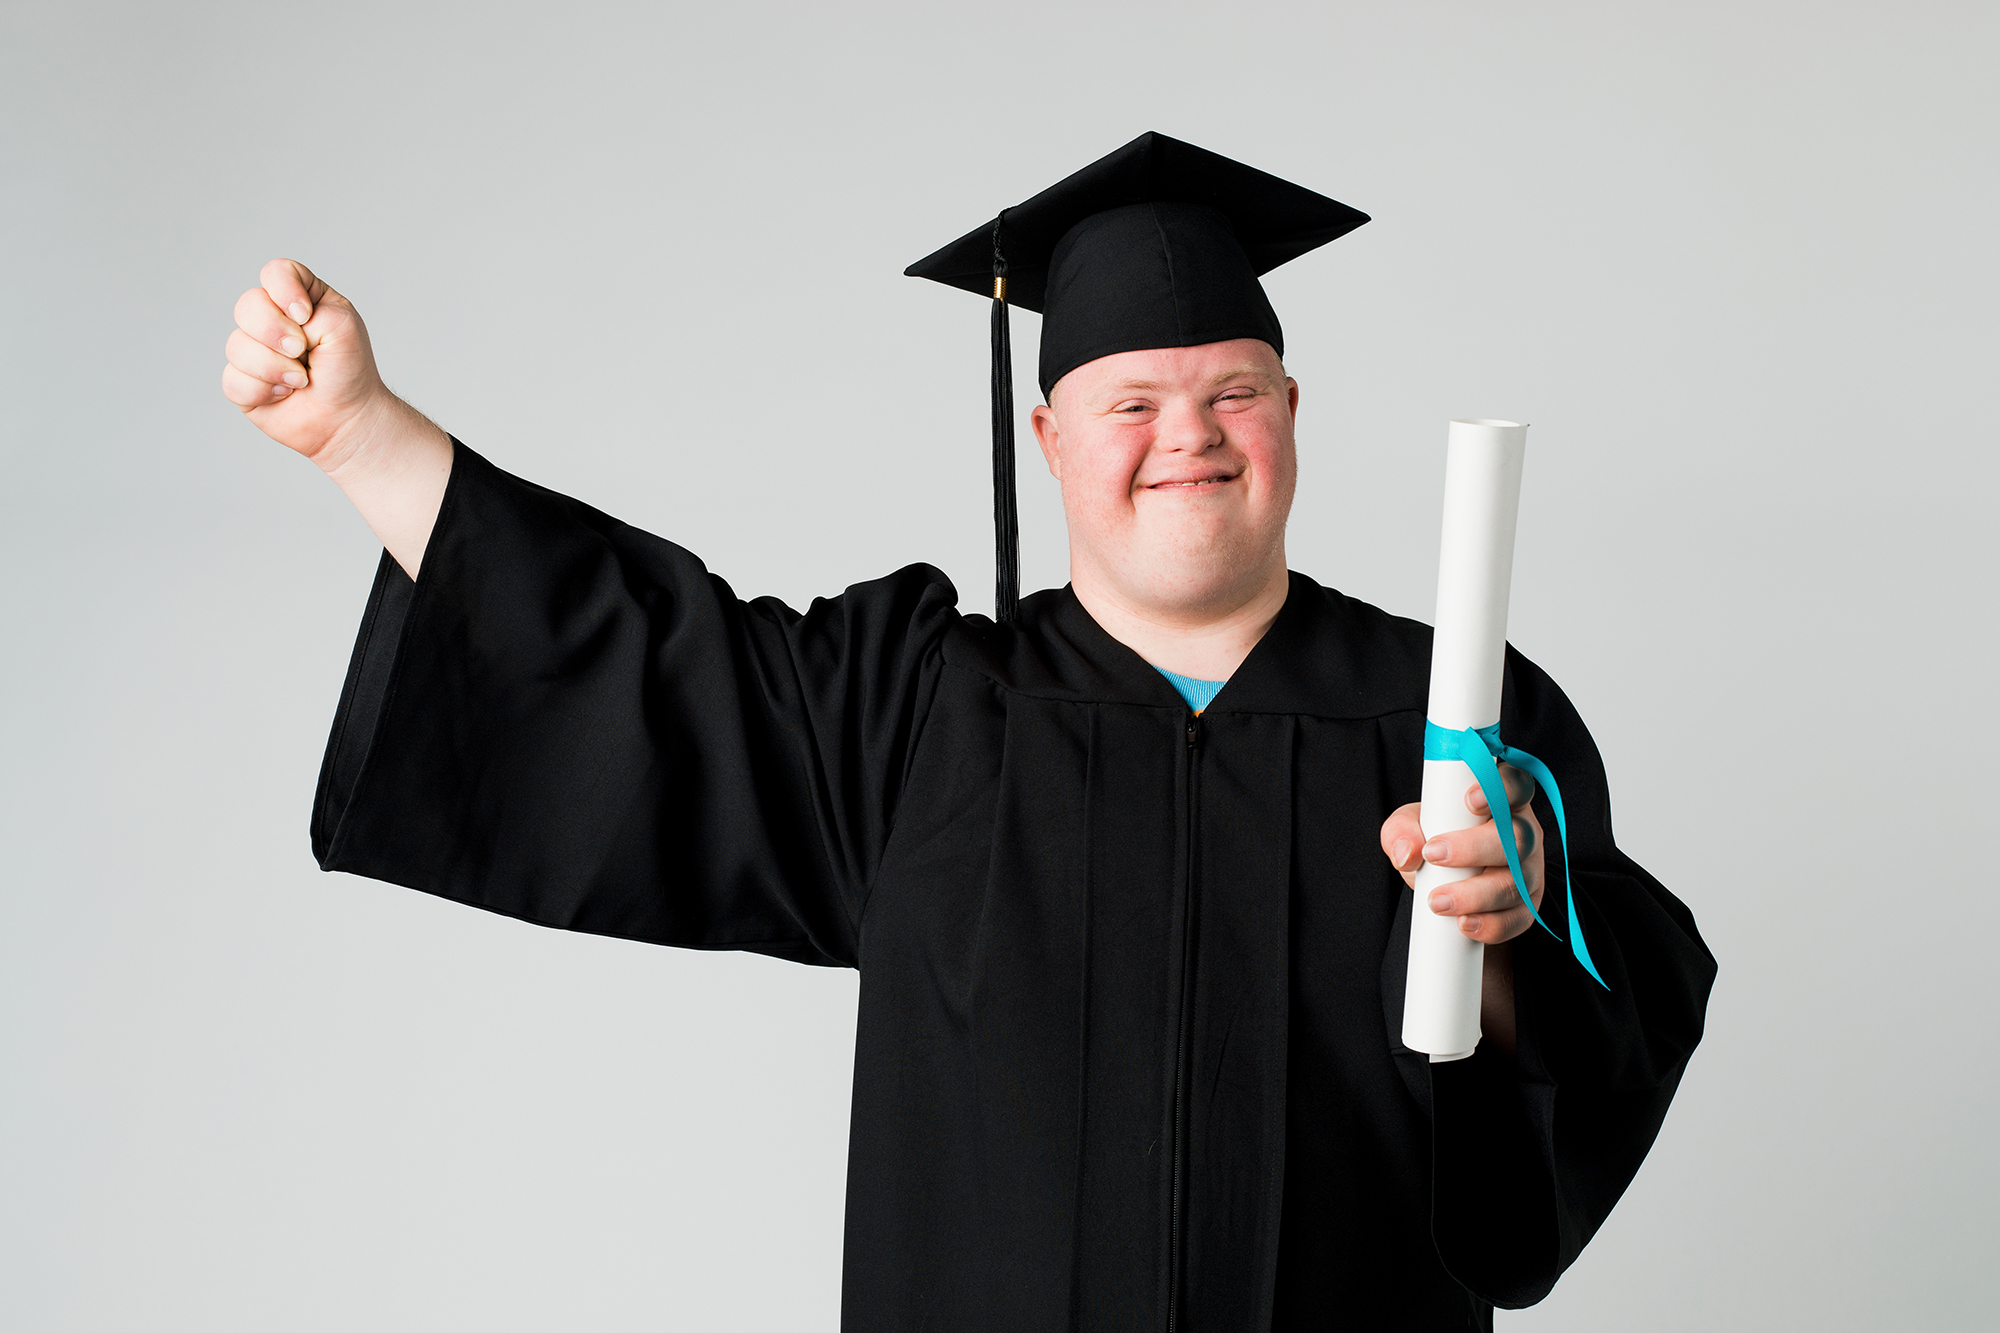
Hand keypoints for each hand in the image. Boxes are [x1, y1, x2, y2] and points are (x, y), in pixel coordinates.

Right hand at [221, 258, 395, 471]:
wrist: (348, 419)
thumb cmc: (349, 371)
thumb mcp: (344, 326)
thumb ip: (312, 307)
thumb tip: (277, 325)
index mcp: (299, 299)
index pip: (275, 272)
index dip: (284, 290)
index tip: (306, 315)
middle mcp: (271, 320)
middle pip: (248, 305)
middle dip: (276, 332)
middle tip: (302, 352)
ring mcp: (253, 350)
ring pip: (237, 346)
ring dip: (275, 368)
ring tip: (301, 380)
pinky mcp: (242, 382)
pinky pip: (234, 379)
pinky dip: (264, 391)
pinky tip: (284, 395)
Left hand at [1380, 764, 1544, 945]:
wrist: (1443, 885)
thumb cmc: (1433, 841)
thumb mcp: (1410, 827)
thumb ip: (1401, 831)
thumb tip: (1409, 852)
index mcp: (1501, 801)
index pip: (1516, 784)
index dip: (1501, 788)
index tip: (1469, 800)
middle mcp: (1524, 832)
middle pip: (1517, 835)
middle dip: (1474, 847)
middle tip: (1433, 854)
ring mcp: (1529, 871)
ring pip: (1517, 881)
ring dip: (1476, 894)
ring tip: (1437, 901)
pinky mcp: (1527, 906)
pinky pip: (1519, 918)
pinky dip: (1492, 925)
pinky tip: (1465, 925)